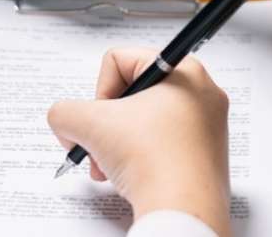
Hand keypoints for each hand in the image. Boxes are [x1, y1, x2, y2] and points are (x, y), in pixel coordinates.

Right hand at [47, 48, 230, 235]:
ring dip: (117, 144)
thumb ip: (64, 112)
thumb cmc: (151, 159)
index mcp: (183, 70)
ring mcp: (207, 125)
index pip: (120, 61)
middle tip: (97, 146)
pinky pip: (163, 144)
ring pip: (145, 122)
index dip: (99, 91)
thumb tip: (64, 119)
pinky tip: (129, 176)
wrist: (182, 209)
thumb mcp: (88, 125)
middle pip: (132, 95)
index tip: (101, 119)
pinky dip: (140, 158)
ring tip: (109, 167)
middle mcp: (201, 93)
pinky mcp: (205, 154)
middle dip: (106, 125)